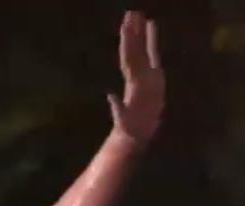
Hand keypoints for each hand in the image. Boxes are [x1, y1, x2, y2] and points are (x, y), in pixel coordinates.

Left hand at [108, 11, 163, 144]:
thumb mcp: (123, 120)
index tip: (126, 27)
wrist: (135, 133)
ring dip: (141, 32)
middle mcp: (136, 74)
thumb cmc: (129, 129)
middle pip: (134, 49)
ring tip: (140, 14)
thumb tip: (110, 96)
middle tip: (131, 12)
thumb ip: (118, 108)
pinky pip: (153, 53)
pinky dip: (152, 40)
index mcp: (131, 81)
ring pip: (142, 48)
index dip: (128, 43)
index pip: (129, 57)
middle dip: (133, 31)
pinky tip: (152, 26)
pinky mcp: (154, 75)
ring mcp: (145, 73)